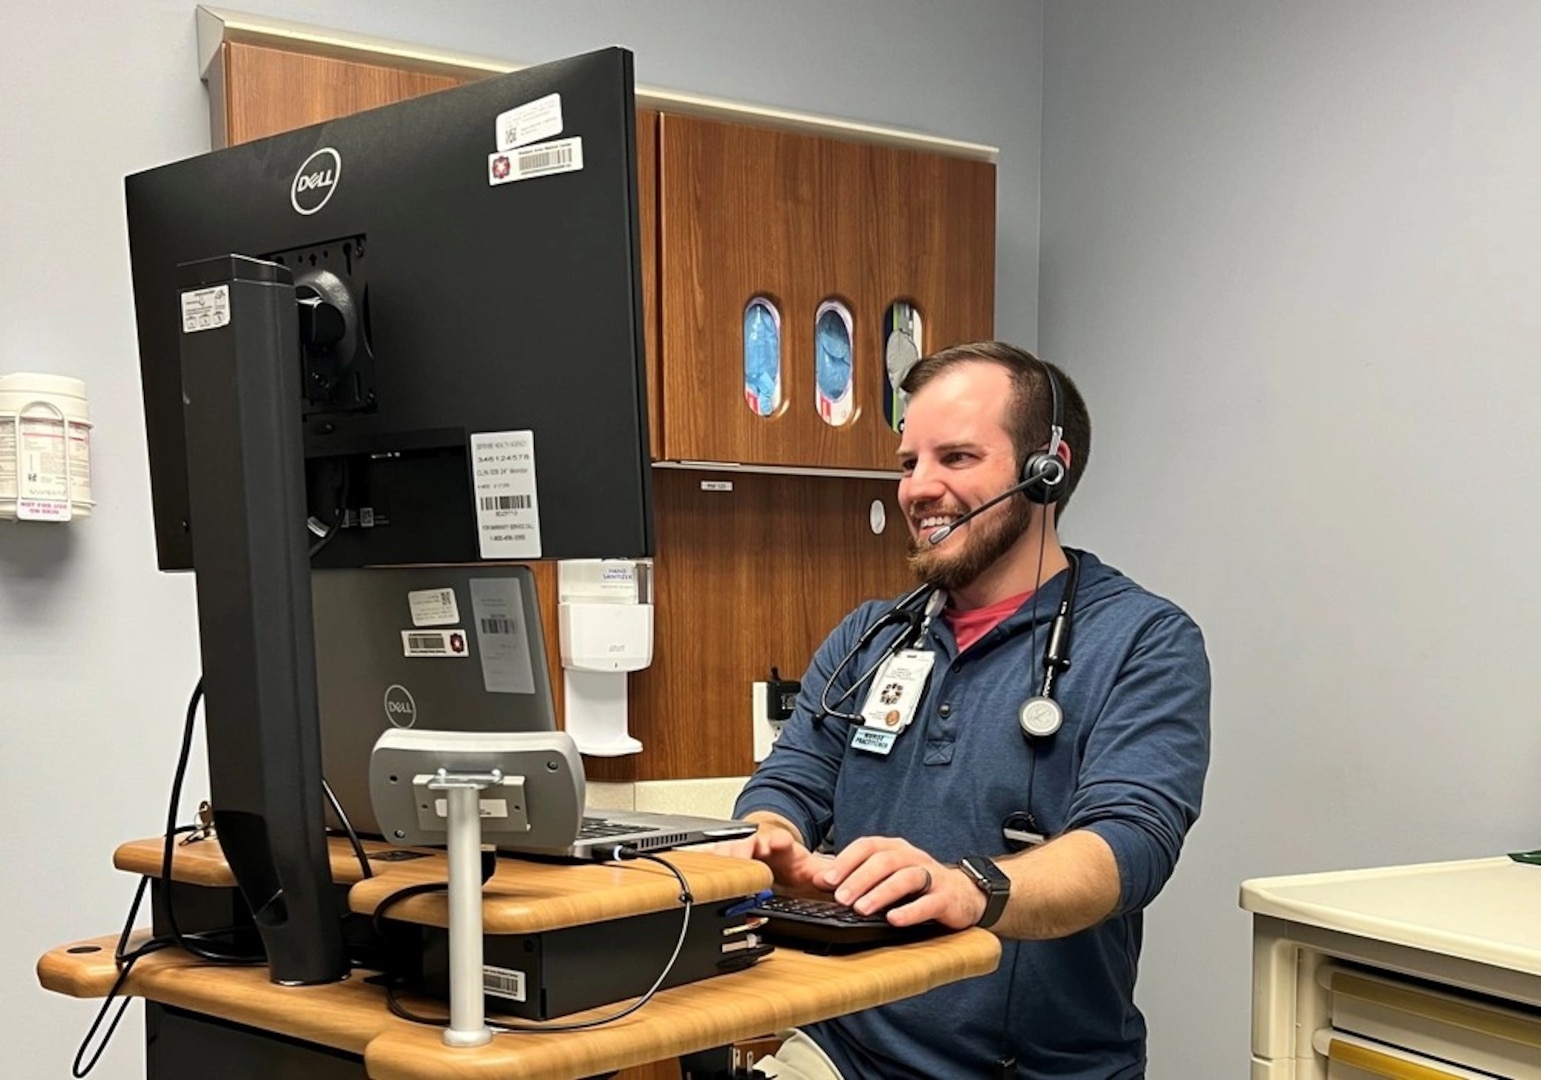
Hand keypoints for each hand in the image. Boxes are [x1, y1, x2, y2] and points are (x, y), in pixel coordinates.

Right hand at [708, 821, 835, 898]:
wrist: (773, 847)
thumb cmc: (789, 859)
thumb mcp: (809, 868)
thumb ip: (823, 874)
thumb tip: (835, 881)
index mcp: (781, 846)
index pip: (780, 840)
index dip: (779, 841)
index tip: (778, 841)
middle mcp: (758, 845)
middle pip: (746, 845)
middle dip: (742, 852)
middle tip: (737, 861)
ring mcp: (741, 850)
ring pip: (726, 851)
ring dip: (719, 859)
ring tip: (710, 869)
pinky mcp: (727, 858)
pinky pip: (711, 858)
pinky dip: (701, 862)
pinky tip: (688, 867)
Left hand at [813, 836, 986, 930]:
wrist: (963, 894)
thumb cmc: (916, 885)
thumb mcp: (886, 875)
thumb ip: (855, 876)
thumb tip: (819, 881)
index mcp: (894, 848)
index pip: (866, 846)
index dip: (845, 861)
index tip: (824, 880)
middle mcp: (912, 856)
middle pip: (884, 861)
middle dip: (859, 879)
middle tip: (839, 898)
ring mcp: (931, 875)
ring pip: (905, 878)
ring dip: (881, 893)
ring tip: (861, 910)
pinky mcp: (946, 897)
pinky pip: (929, 902)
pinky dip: (911, 911)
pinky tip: (895, 920)